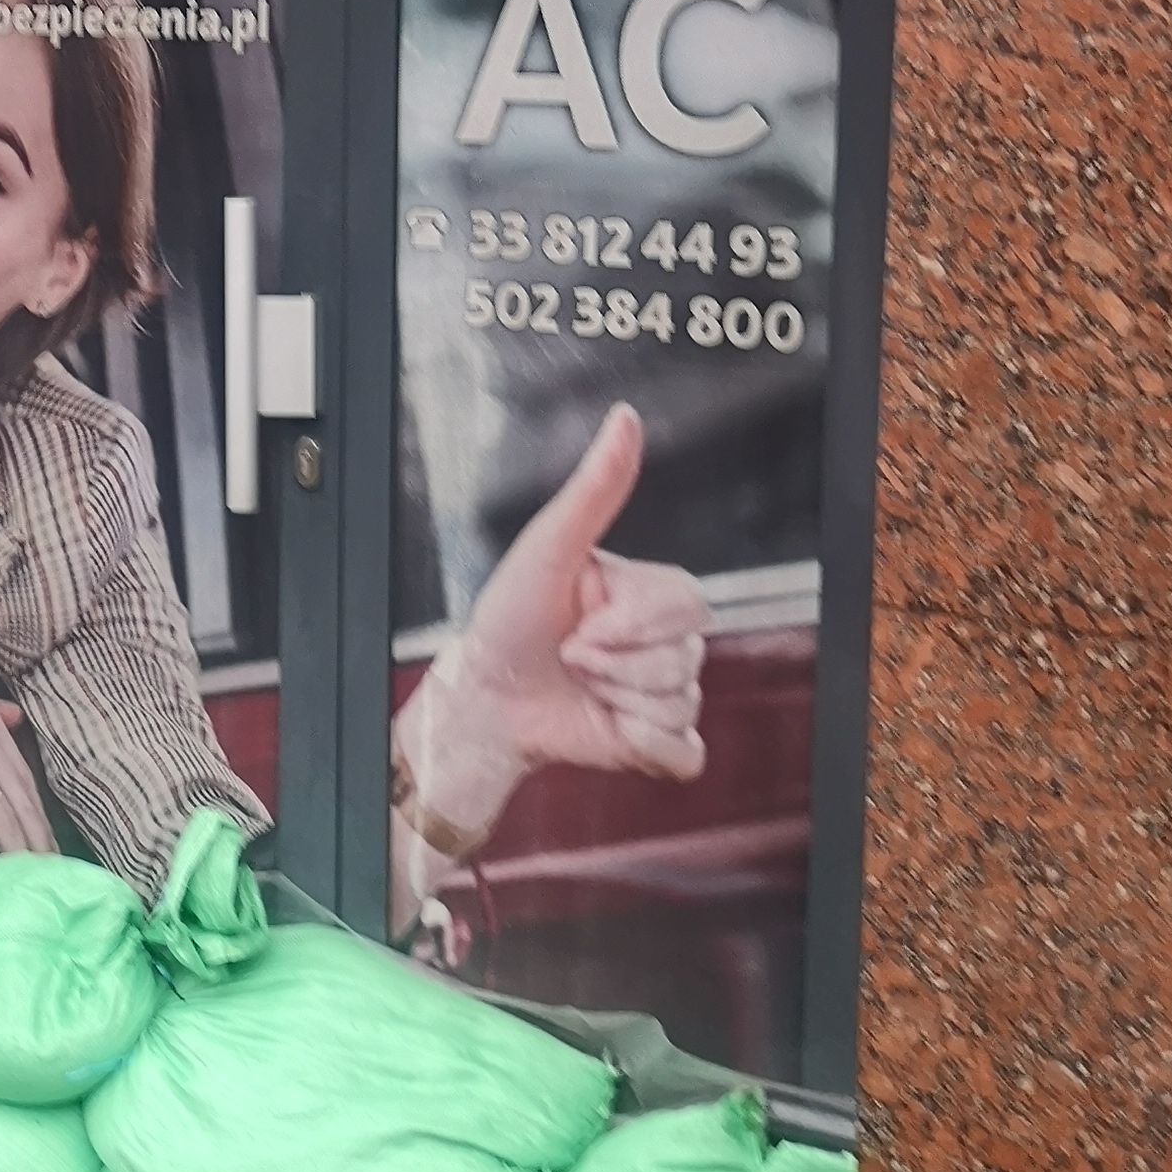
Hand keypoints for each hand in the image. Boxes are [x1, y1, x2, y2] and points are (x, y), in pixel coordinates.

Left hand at [405, 405, 708, 828]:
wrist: (482, 699)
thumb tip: (625, 417)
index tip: (579, 624)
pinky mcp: (657, 744)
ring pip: (681, 704)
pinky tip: (607, 731)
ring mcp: (664, 694)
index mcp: (648, 593)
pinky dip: (646, 748)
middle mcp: (664, 642)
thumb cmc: (508, 618)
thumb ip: (595, 489)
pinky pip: (685, 753)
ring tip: (579, 688)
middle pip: (687, 657)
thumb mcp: (547, 548)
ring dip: (617, 702)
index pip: (689, 605)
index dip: (630, 624)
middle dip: (615, 664)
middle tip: (571, 657)